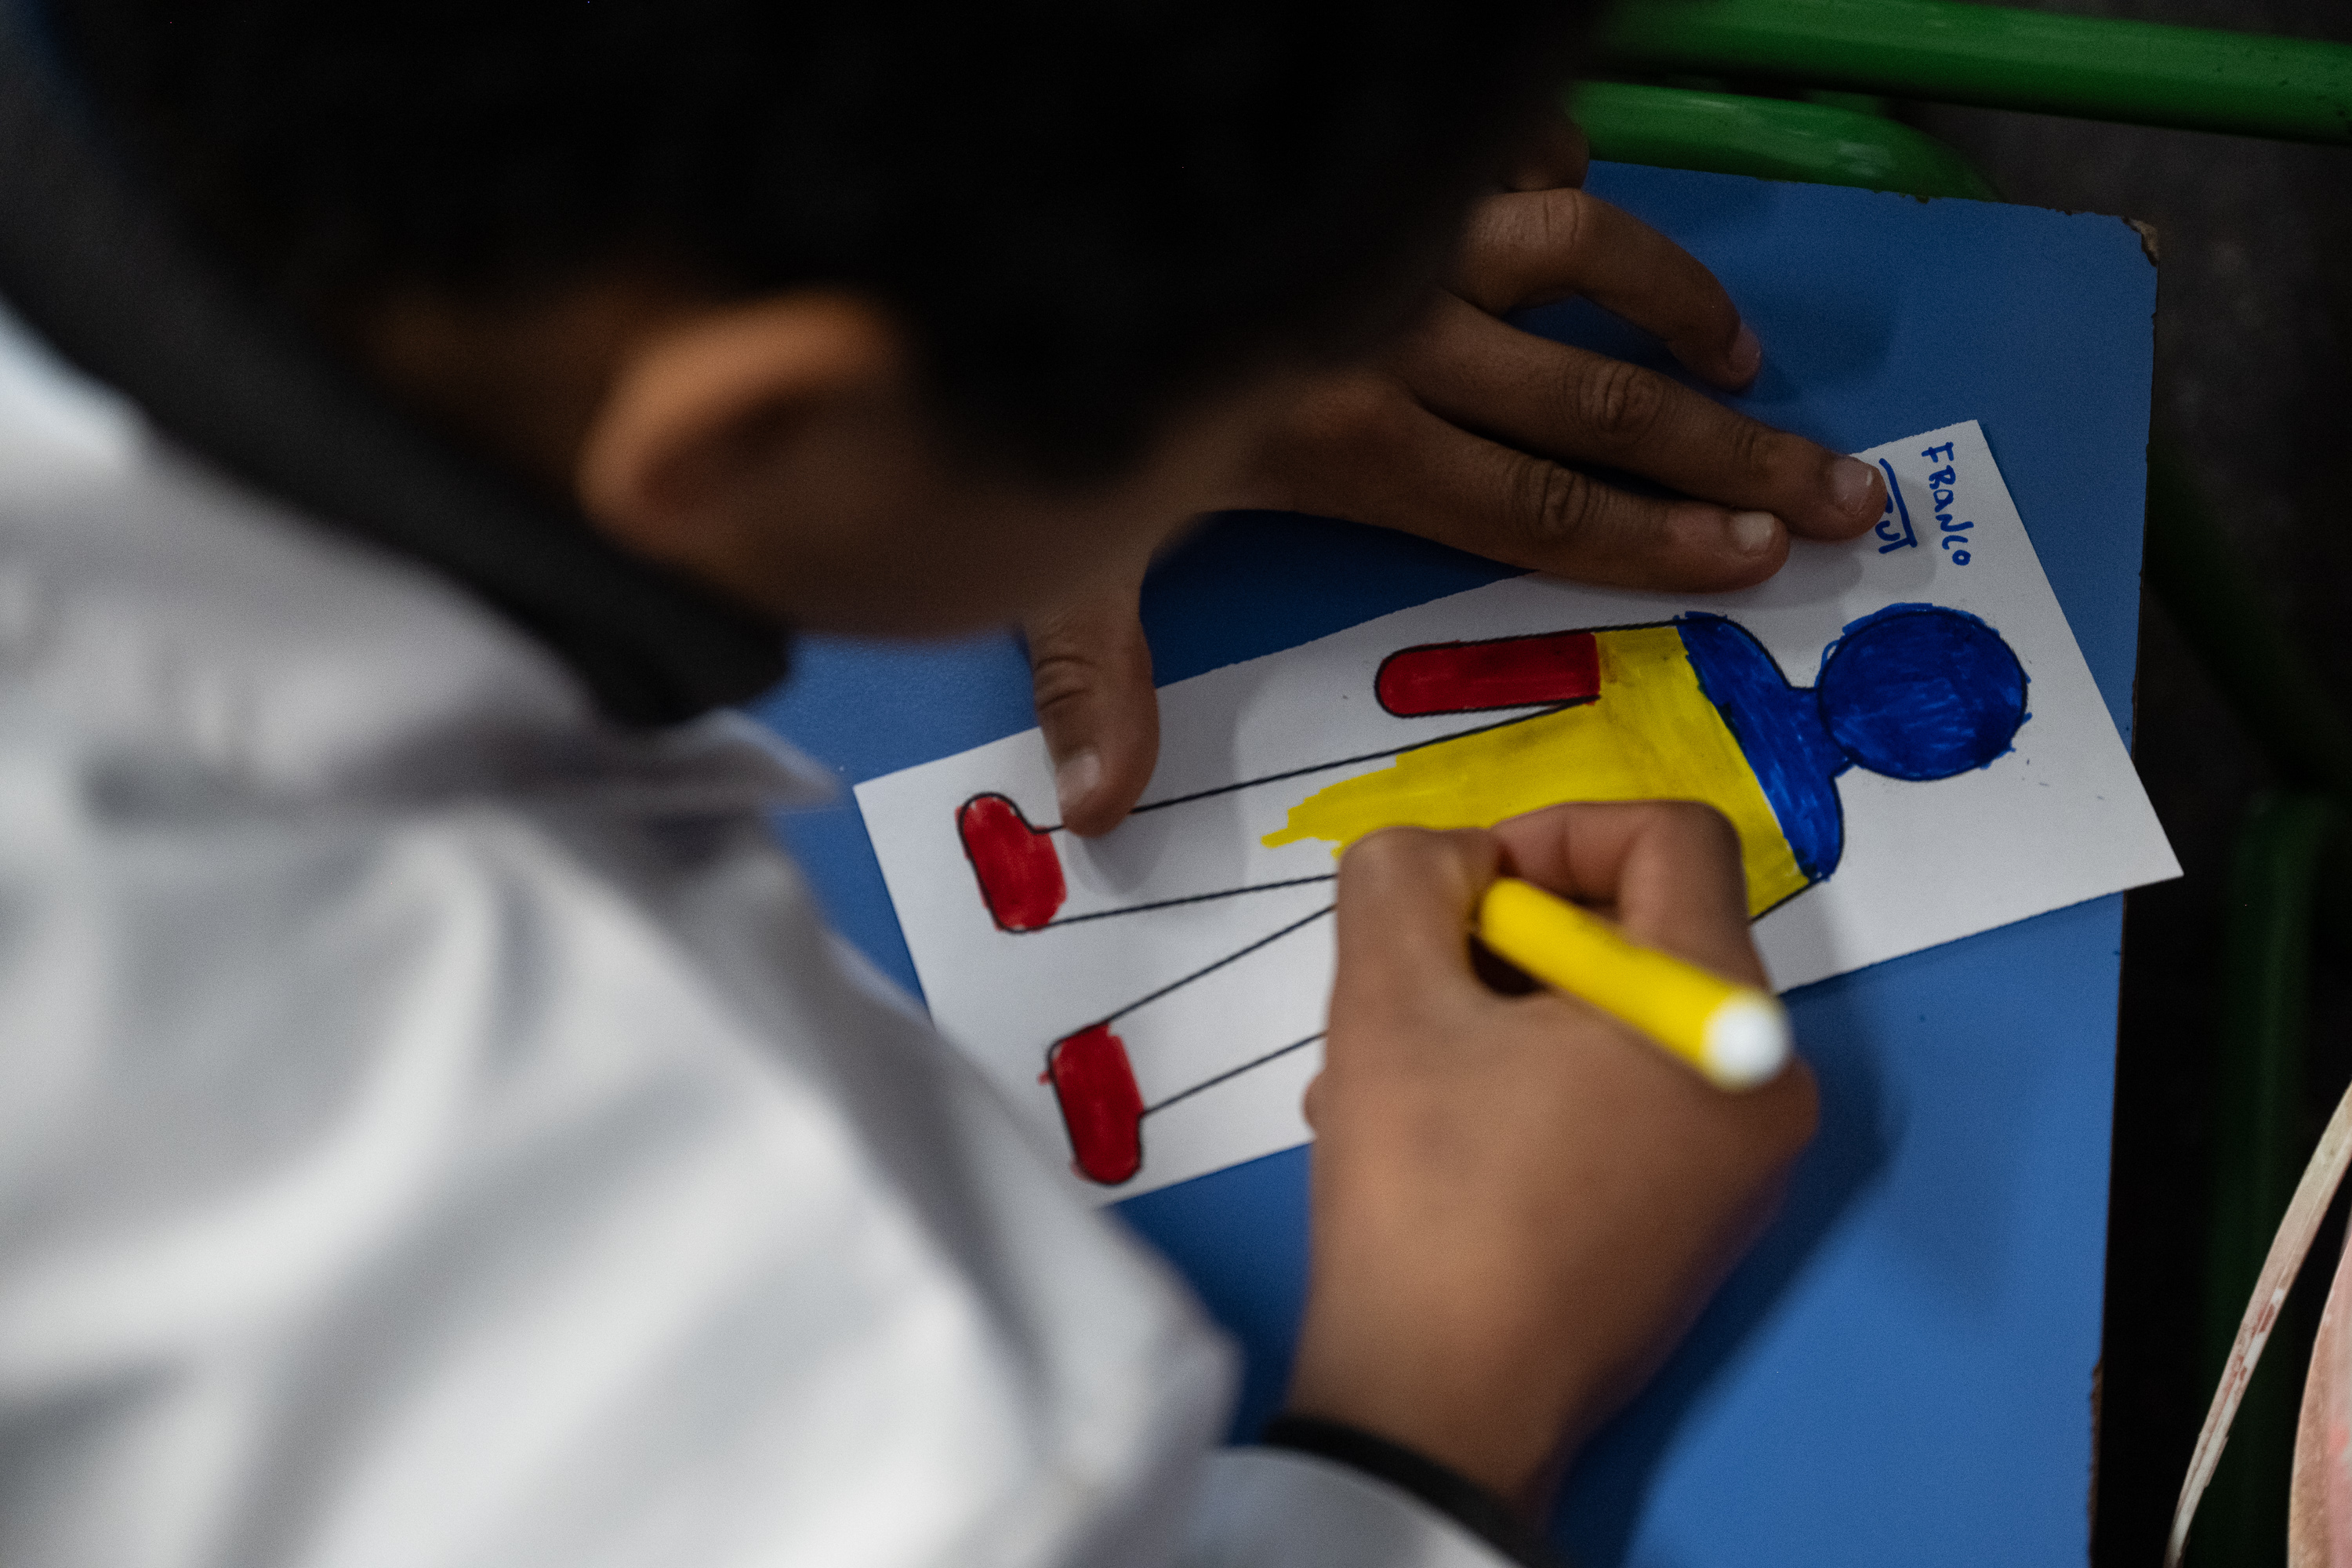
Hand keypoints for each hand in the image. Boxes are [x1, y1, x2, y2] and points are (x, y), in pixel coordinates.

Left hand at [1024, 118, 1886, 836]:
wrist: (1023, 209)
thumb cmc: (1037, 377)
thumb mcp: (1056, 539)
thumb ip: (1094, 675)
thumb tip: (1093, 810)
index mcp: (1347, 440)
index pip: (1535, 508)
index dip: (1654, 540)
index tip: (1755, 557)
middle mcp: (1395, 335)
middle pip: (1601, 405)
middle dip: (1733, 455)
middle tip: (1839, 489)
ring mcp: (1397, 232)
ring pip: (1583, 253)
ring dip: (1676, 304)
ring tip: (1735, 358)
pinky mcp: (1388, 161)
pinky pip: (1512, 153)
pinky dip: (1558, 172)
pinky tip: (1584, 212)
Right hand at [1284, 802, 1817, 1511]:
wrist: (1444, 1410)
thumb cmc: (1428, 1196)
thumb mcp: (1385, 998)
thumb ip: (1402, 874)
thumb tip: (1445, 860)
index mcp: (1721, 1011)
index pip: (1670, 836)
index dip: (1551, 831)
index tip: (1457, 897)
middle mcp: (1765, 1081)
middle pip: (1640, 930)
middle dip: (1506, 941)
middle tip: (1409, 991)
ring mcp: (1741, 1165)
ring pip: (1617, 1020)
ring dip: (1499, 1018)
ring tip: (1395, 1077)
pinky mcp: (1703, 1223)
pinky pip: (1627, 1098)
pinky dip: (1535, 1086)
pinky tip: (1437, 1136)